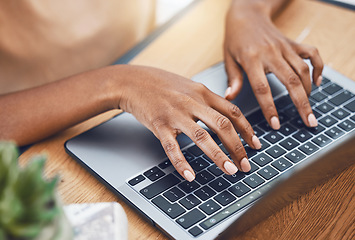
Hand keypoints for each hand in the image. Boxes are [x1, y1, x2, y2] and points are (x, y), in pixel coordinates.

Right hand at [113, 65, 261, 180]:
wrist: (133, 81)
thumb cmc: (162, 84)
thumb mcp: (189, 86)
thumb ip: (207, 99)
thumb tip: (226, 115)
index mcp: (202, 92)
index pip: (232, 112)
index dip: (247, 130)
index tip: (255, 145)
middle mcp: (192, 102)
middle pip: (223, 125)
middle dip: (238, 147)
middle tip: (245, 164)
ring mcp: (175, 113)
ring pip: (201, 136)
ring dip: (218, 155)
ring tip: (229, 170)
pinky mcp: (159, 124)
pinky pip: (172, 146)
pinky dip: (182, 162)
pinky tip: (189, 175)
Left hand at [224, 0, 323, 128]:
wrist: (247, 14)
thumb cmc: (235, 38)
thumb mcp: (228, 58)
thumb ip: (233, 79)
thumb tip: (230, 98)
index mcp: (251, 59)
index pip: (262, 88)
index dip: (269, 108)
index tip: (276, 124)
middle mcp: (271, 53)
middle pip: (290, 81)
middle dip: (301, 104)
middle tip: (309, 122)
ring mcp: (284, 47)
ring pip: (303, 70)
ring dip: (308, 91)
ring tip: (308, 109)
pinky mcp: (293, 43)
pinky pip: (312, 53)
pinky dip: (318, 67)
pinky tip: (317, 82)